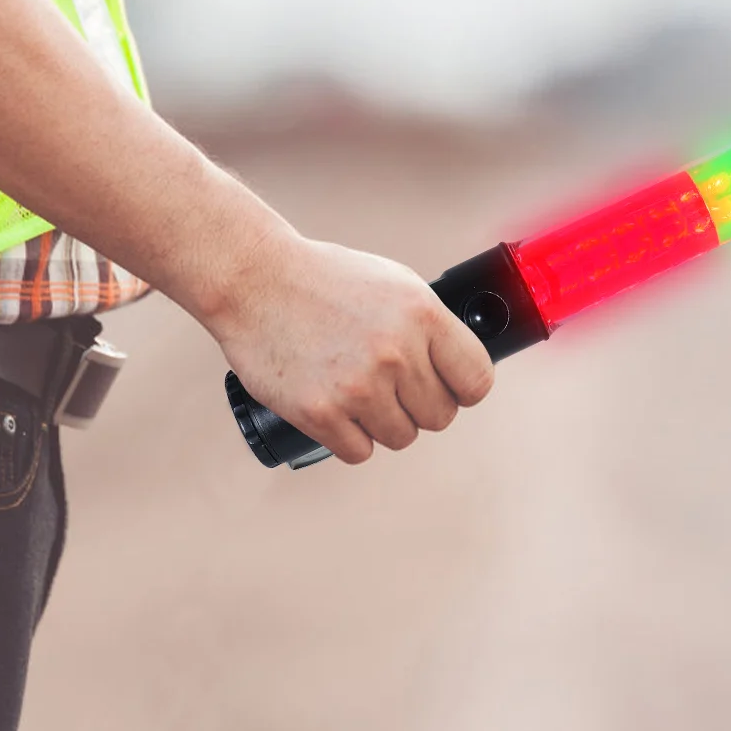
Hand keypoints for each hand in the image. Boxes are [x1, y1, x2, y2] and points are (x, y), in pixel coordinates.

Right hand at [206, 236, 494, 464]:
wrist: (254, 278)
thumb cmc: (321, 278)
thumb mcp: (391, 282)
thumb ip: (427, 326)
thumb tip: (458, 370)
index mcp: (421, 313)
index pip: (476, 380)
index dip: (462, 388)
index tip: (447, 386)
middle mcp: (395, 351)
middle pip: (440, 416)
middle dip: (417, 405)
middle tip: (389, 384)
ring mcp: (358, 385)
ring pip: (401, 437)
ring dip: (382, 422)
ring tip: (356, 389)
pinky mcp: (321, 412)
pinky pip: (359, 451)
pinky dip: (348, 436)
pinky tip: (334, 406)